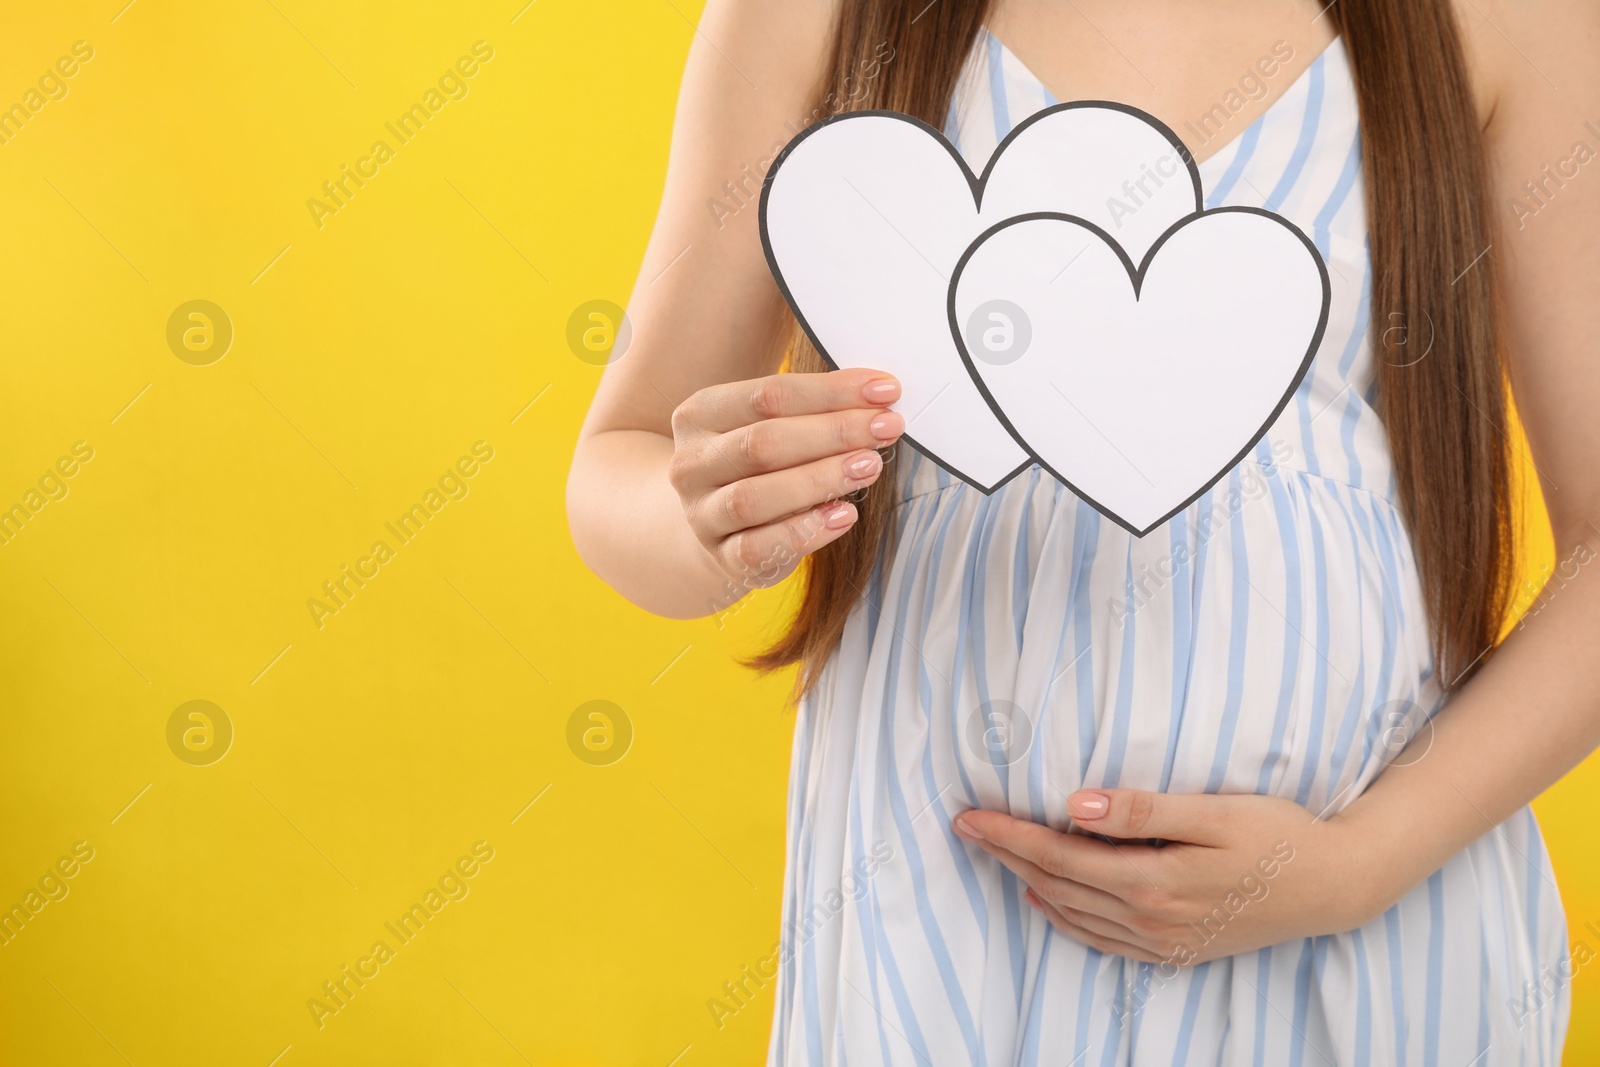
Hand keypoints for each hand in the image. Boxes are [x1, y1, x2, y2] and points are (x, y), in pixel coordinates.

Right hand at [667, 368, 902, 597]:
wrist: (720, 525)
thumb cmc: (760, 465)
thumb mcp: (772, 426)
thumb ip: (813, 410)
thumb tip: (878, 399)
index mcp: (700, 415)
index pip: (767, 394)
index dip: (831, 391)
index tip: (885, 390)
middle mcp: (692, 463)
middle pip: (763, 442)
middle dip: (834, 432)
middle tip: (886, 427)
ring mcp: (702, 514)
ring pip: (755, 496)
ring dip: (821, 479)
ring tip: (869, 466)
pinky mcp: (722, 556)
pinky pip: (759, 547)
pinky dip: (806, 532)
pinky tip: (844, 515)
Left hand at [952, 789, 1383, 965]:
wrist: (1334, 885)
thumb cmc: (1278, 835)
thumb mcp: (1214, 811)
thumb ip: (1142, 810)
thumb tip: (1075, 805)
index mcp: (1152, 881)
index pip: (1057, 855)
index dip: (1008, 835)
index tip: (968, 816)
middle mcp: (1149, 920)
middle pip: (1056, 884)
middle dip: (1006, 854)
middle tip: (967, 827)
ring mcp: (1161, 942)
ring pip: (1073, 913)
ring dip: (1029, 882)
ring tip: (995, 854)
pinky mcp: (1175, 951)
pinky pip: (1102, 940)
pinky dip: (1065, 918)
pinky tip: (1047, 898)